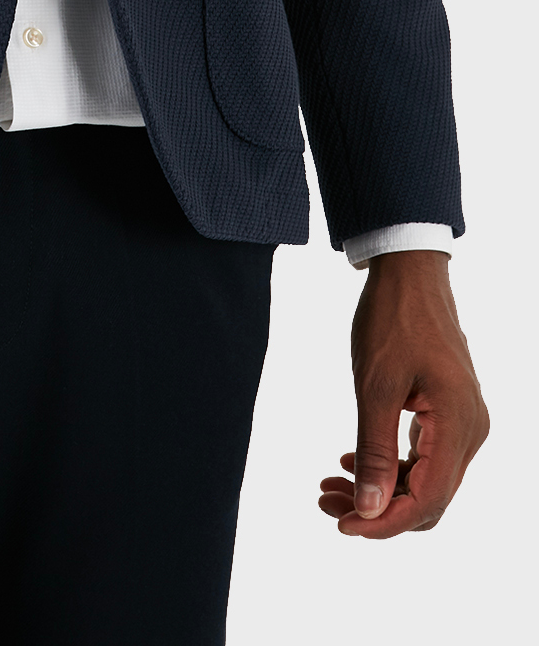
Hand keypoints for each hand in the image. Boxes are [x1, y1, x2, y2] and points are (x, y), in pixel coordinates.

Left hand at [318, 249, 488, 537]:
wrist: (409, 272)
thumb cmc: (392, 320)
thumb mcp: (376, 386)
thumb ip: (374, 451)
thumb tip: (370, 510)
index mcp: (459, 427)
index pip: (427, 501)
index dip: (385, 523)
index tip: (341, 524)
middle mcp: (470, 432)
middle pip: (428, 498)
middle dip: (377, 509)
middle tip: (326, 502)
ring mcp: (462, 422)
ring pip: (424, 479)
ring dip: (380, 488)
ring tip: (329, 484)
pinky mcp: (448, 412)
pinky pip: (423, 456)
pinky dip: (389, 465)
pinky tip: (350, 459)